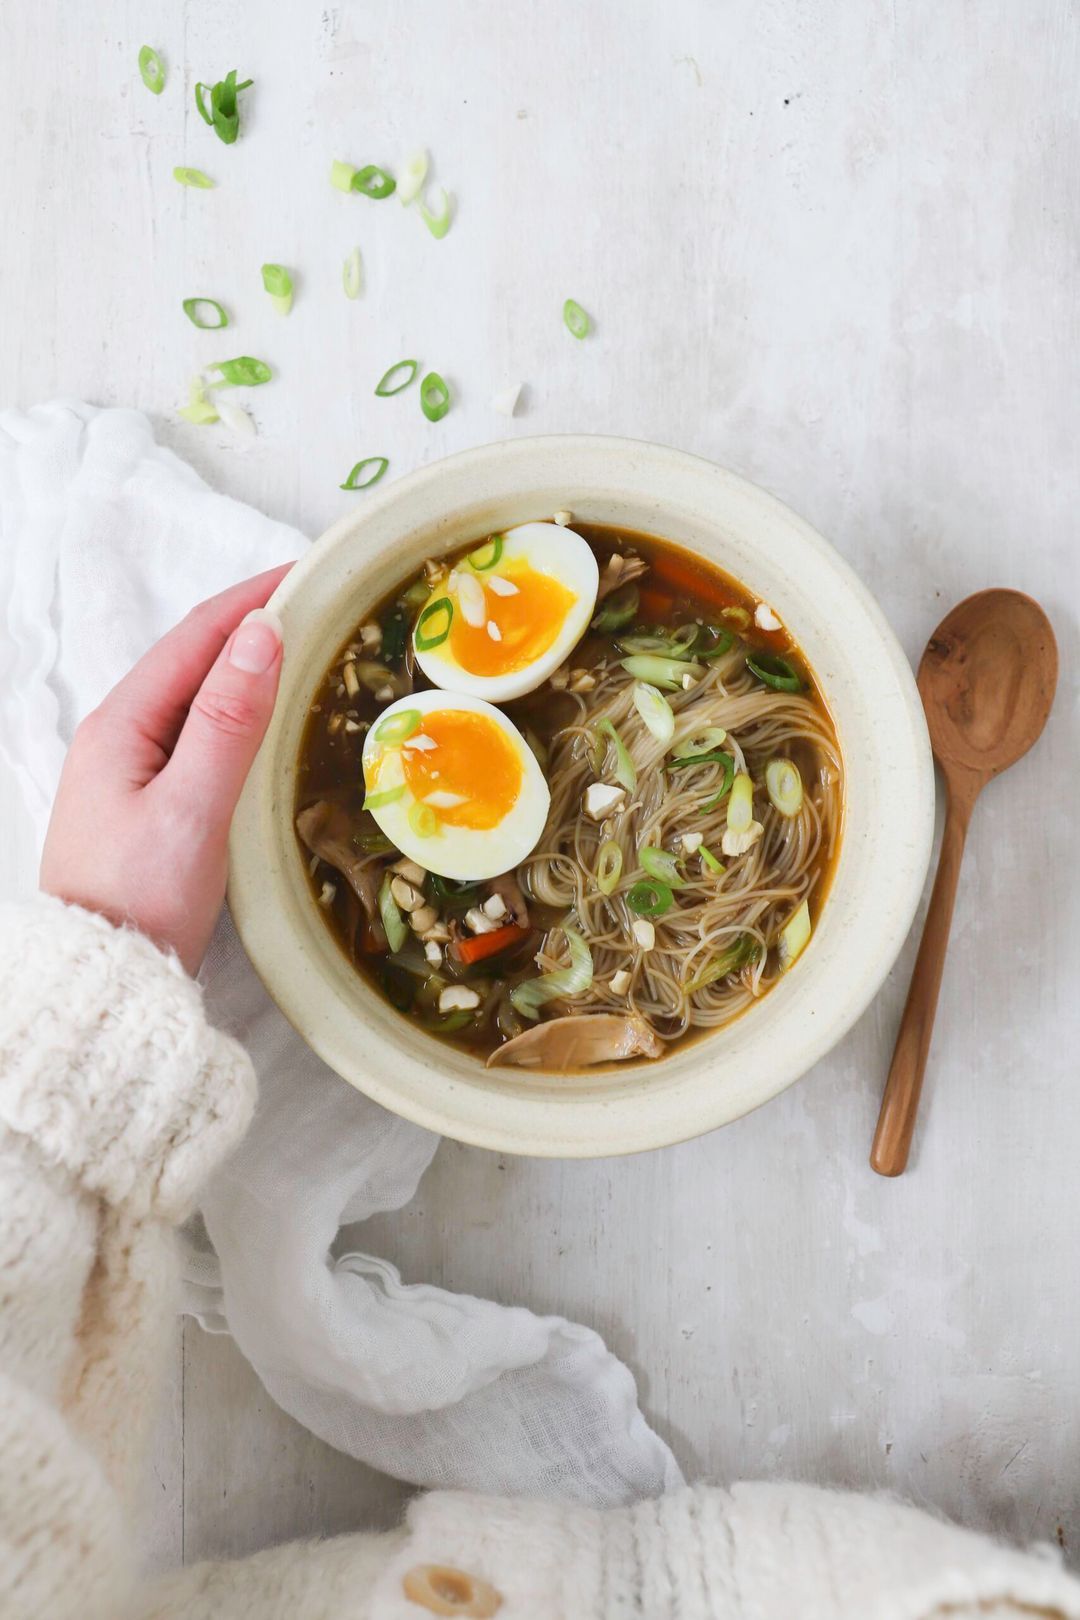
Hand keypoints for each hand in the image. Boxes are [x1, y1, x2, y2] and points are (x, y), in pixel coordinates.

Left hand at [40, 566, 290, 974]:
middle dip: (259, 626)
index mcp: (122, 724)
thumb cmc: (141, 898)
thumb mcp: (192, 808)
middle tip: (330, 610)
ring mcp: (133, 772)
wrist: (102, 982)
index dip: (255, 596)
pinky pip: (204, 739)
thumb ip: (228, 721)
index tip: (315, 571)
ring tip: (318, 656)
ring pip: (202, 700)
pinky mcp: (152, 806)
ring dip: (254, 670)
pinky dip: (246, 716)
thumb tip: (264, 632)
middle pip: (198, 660)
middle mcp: (121, 736)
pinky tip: (279, 726)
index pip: (197, 635)